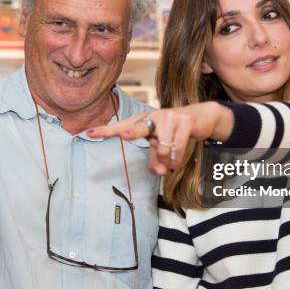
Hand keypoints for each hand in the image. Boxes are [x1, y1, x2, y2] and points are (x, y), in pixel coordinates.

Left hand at [88, 102, 232, 174]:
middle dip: (130, 132)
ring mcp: (169, 117)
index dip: (106, 131)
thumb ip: (156, 160)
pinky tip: (176, 164)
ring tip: (170, 163)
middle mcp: (153, 116)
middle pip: (138, 127)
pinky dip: (176, 161)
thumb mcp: (161, 147)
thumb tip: (161, 172)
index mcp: (142, 121)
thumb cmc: (173, 133)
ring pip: (163, 149)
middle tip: (123, 135)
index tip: (89, 133)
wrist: (199, 118)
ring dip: (167, 161)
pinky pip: (177, 148)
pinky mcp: (184, 121)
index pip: (121, 126)